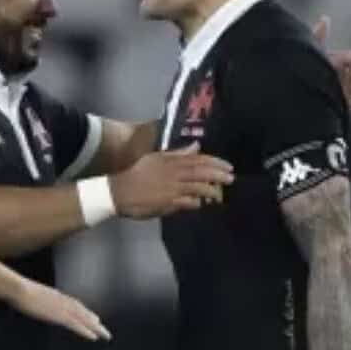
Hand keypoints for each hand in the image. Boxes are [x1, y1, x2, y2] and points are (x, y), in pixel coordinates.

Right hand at [9, 279, 111, 341]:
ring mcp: (61, 308)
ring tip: (104, 334)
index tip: (92, 316)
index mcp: (55, 294)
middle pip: (82, 311)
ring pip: (83, 319)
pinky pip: (76, 325)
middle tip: (103, 328)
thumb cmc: (18, 290)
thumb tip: (32, 299)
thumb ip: (35, 297)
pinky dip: (86, 331)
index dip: (83, 311)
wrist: (18, 289)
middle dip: (93, 320)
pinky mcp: (59, 316)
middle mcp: (62, 300)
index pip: (73, 303)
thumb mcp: (29, 293)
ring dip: (95, 327)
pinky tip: (94, 338)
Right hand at [110, 142, 233, 218]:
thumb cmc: (138, 174)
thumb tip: (197, 145)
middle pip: (201, 172)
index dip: (215, 162)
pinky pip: (187, 203)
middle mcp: (173, 173)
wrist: (119, 191)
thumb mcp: (157, 159)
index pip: (198, 159)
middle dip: (218, 175)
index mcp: (171, 161)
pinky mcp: (167, 202)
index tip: (228, 166)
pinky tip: (200, 204)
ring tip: (219, 194)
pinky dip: (195, 203)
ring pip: (197, 188)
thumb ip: (178, 153)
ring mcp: (171, 188)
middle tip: (231, 178)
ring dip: (210, 190)